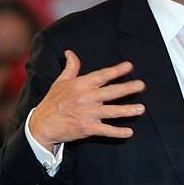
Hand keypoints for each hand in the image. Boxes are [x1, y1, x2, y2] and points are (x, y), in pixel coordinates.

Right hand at [29, 50, 145, 151]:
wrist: (42, 125)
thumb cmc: (53, 102)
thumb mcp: (60, 82)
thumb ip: (71, 67)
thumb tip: (70, 52)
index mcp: (81, 85)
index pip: (102, 75)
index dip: (116, 70)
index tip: (129, 66)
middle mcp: (86, 98)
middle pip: (111, 92)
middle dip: (127, 88)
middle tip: (141, 85)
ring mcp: (88, 114)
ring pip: (111, 111)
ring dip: (127, 110)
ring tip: (141, 109)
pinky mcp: (87, 128)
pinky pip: (105, 130)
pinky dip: (117, 132)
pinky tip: (129, 132)